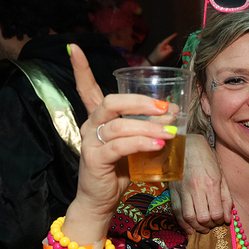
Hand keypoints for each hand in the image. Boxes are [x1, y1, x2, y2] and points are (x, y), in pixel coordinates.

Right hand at [66, 44, 176, 240]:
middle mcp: (90, 126)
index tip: (75, 48)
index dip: (80, 69)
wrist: (101, 200)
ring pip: (120, 125)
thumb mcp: (136, 144)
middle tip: (167, 107)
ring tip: (170, 132)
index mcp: (98, 119)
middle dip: (142, 102)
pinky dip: (141, 143)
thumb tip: (173, 112)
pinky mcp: (94, 159)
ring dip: (149, 127)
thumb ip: (150, 127)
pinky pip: (120, 146)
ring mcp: (90, 142)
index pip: (86, 89)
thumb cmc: (119, 170)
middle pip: (112, 102)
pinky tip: (158, 145)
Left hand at [147, 33, 177, 64]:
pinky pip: (167, 50)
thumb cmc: (157, 57)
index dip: (172, 36)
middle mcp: (161, 45)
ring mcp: (162, 47)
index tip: (176, 34)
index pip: (167, 40)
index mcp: (161, 45)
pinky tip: (164, 55)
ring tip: (164, 55)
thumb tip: (172, 48)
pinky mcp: (162, 49)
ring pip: (168, 48)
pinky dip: (167, 52)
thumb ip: (168, 51)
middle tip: (166, 54)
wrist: (152, 60)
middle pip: (168, 45)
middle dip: (169, 49)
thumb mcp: (163, 55)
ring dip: (168, 52)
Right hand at [168, 134, 230, 233]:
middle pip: (203, 218)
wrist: (186, 145)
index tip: (221, 219)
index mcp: (211, 184)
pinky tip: (189, 228)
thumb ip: (226, 198)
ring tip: (202, 227)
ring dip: (197, 227)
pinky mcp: (172, 191)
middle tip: (212, 223)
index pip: (216, 213)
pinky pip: (176, 212)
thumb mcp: (221, 175)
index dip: (219, 220)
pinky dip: (183, 224)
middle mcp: (196, 188)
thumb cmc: (206, 158)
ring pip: (189, 217)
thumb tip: (227, 218)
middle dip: (209, 225)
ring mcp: (183, 190)